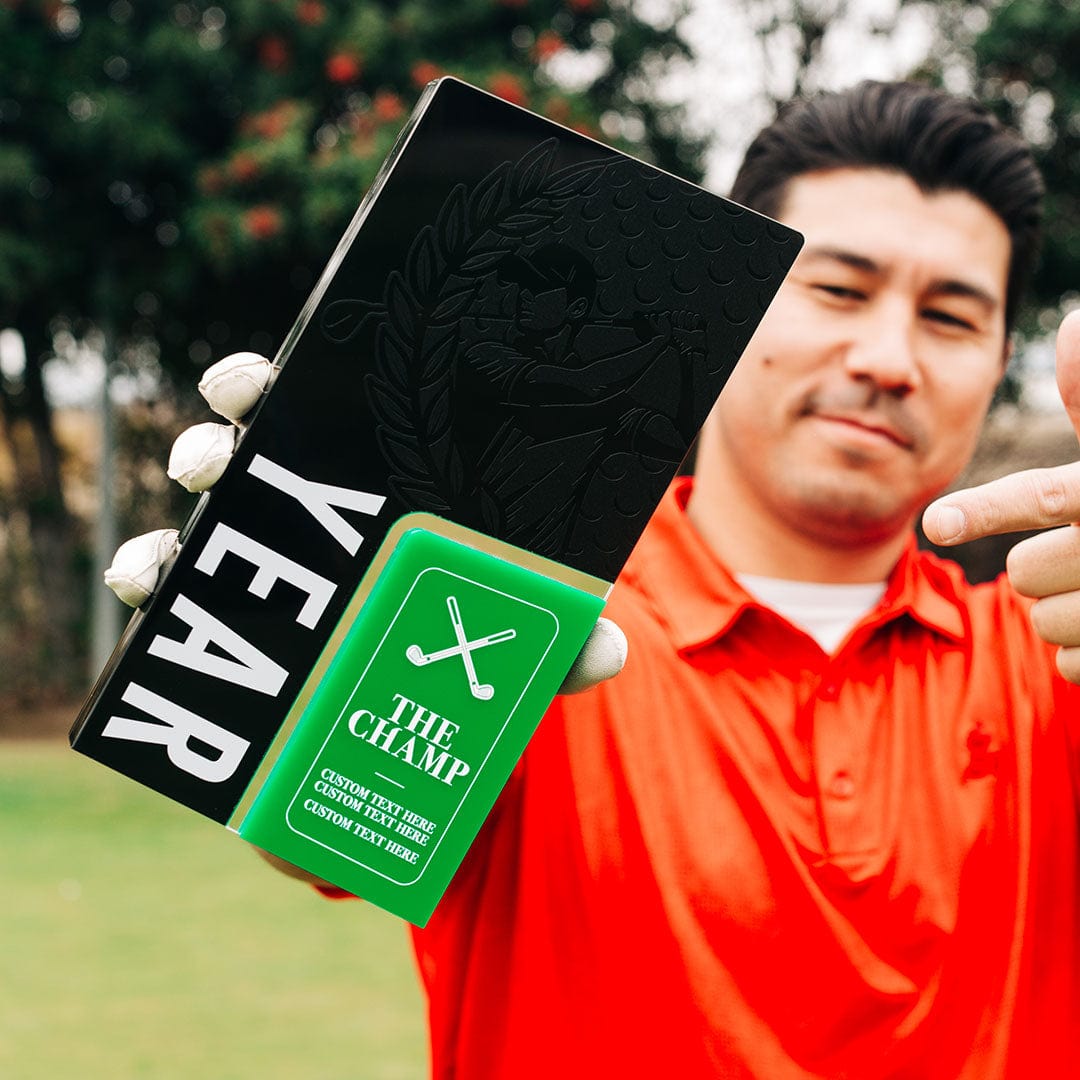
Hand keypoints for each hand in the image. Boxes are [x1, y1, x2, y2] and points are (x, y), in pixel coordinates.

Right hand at [104, 352, 627, 693]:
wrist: (447, 687)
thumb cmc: (484, 622)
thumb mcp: (526, 623)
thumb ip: (562, 636)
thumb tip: (606, 653)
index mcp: (370, 477)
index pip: (308, 411)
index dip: (265, 385)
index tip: (253, 384)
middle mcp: (310, 507)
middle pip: (241, 457)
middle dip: (212, 448)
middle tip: (219, 460)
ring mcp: (271, 563)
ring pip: (199, 528)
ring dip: (167, 529)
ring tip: (167, 555)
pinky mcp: (241, 620)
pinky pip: (181, 601)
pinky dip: (155, 594)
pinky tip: (152, 610)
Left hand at [923, 310, 1079, 683]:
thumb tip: (1070, 326)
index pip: (1046, 496)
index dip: (986, 509)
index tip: (937, 522)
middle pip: (1028, 574)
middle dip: (1039, 566)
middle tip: (1076, 552)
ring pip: (1046, 624)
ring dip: (1060, 610)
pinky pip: (1072, 666)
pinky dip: (1079, 651)